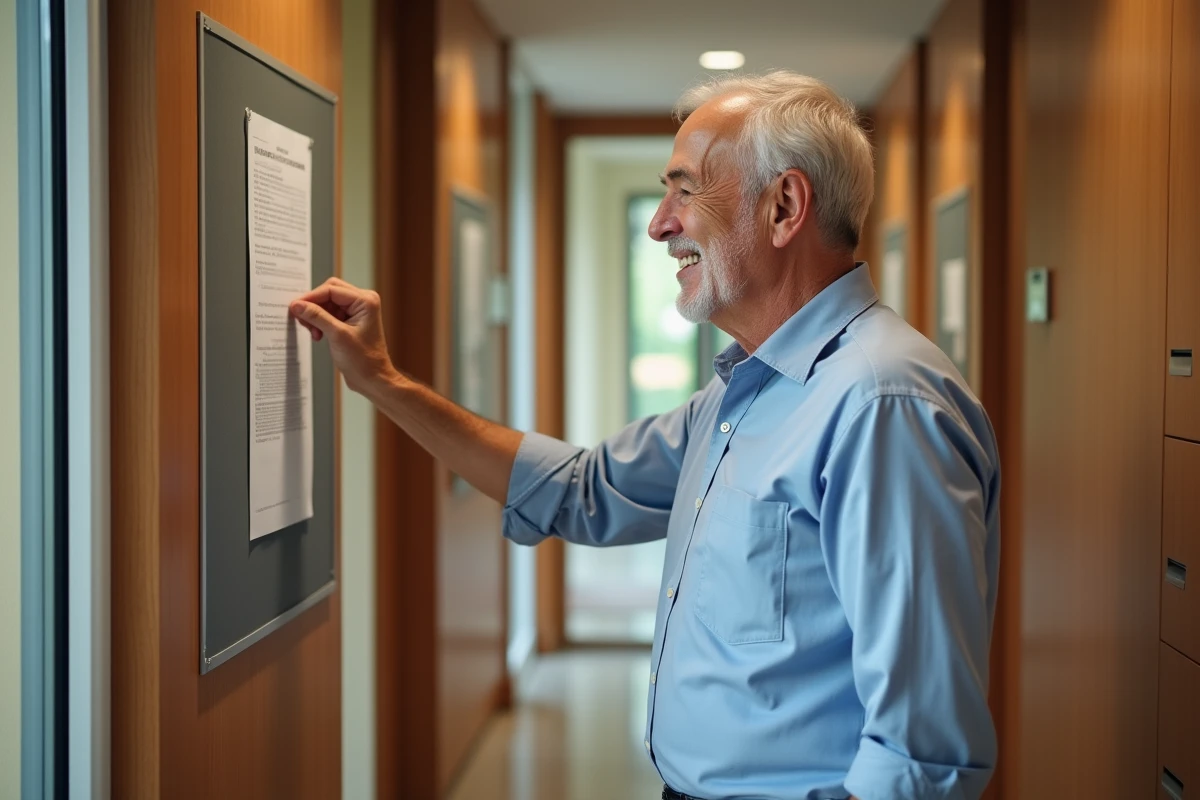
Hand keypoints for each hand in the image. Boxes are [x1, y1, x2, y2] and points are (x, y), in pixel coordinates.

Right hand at [290, 277, 399, 396]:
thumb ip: (316, 317)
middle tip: (303, 320)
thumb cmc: (364, 361)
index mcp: (365, 300)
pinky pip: (329, 313)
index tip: (295, 307)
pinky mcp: (350, 320)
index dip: (310, 297)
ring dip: (316, 316)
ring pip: (326, 303)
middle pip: (328, 293)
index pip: (331, 289)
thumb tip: (298, 305)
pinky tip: (318, 334)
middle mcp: (362, 302)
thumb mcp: (337, 335)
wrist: (373, 379)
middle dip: (313, 306)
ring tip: (314, 332)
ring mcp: (356, 311)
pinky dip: (320, 322)